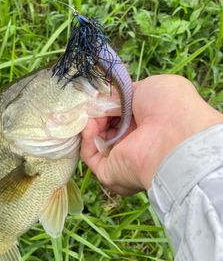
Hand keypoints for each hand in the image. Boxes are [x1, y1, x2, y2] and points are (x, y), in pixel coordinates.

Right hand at [81, 75, 222, 195]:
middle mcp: (136, 142)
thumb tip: (106, 96)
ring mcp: (123, 159)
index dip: (108, 103)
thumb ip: (125, 91)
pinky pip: (90, 155)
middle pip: (106, 125)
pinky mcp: (109, 173)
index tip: (99, 94)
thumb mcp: (148, 87)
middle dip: (97, 112)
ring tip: (92, 113)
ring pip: (96, 139)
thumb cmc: (170, 107)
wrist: (173, 134)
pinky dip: (86, 139)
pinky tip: (90, 126)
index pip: (121, 113)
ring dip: (90, 123)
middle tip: (93, 103)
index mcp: (149, 123)